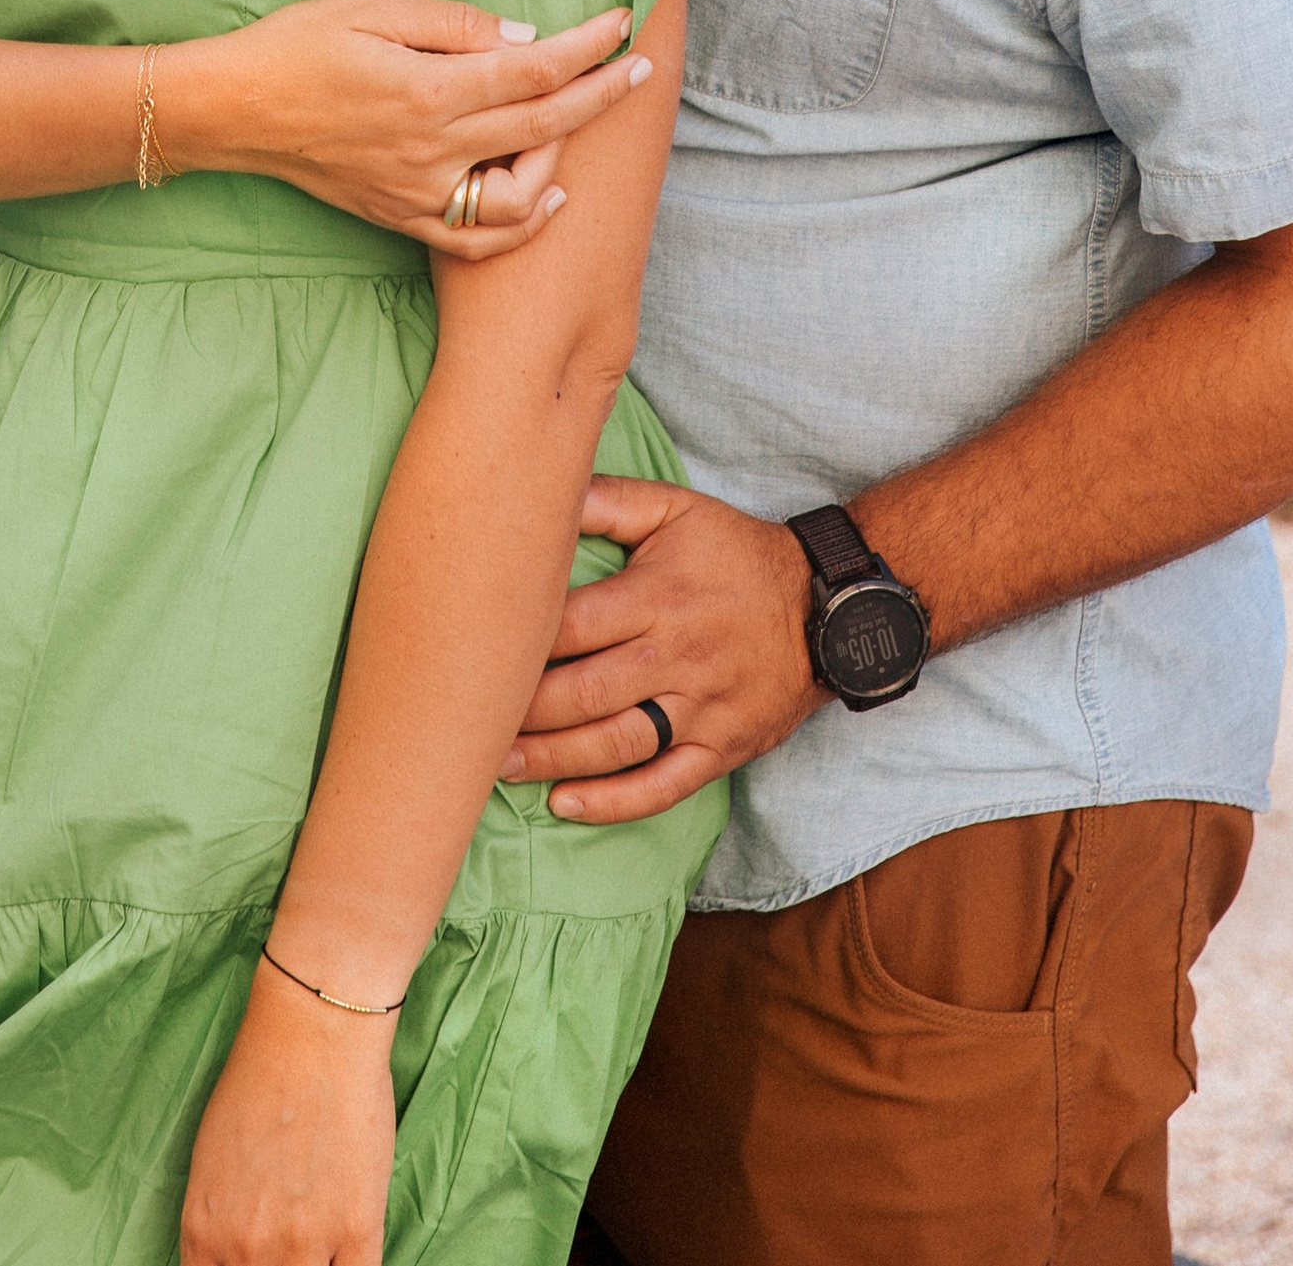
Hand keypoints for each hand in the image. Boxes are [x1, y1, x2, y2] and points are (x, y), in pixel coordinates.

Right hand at [166, 0, 652, 261]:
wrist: (235, 110)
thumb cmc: (298, 45)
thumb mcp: (373, 8)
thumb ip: (454, 24)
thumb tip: (523, 36)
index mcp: (430, 91)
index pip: (534, 70)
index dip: (586, 47)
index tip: (619, 24)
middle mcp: (434, 150)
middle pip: (544, 126)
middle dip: (601, 94)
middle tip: (638, 69)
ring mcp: (420, 192)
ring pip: (522, 196)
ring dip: (564, 159)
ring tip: (575, 120)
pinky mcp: (402, 216)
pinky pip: (478, 238)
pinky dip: (524, 223)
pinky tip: (549, 196)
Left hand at [181, 960, 395, 1265]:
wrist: (312, 1033)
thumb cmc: (258, 1082)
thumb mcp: (211, 1161)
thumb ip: (219, 1222)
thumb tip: (232, 1256)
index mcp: (204, 1231)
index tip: (252, 1257)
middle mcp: (247, 1250)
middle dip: (274, 1264)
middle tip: (288, 1238)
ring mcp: (303, 1247)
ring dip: (312, 1263)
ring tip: (318, 1235)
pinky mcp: (356, 1233)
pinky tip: (347, 1247)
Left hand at [499, 478, 825, 818]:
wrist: (826, 609)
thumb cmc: (737, 554)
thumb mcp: (677, 509)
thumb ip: (609, 501)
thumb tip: (544, 488)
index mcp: (656, 596)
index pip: (572, 625)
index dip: (520, 644)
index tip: (472, 650)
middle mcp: (674, 656)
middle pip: (585, 691)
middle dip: (523, 712)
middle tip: (466, 719)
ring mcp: (699, 708)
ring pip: (616, 744)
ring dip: (554, 759)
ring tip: (498, 764)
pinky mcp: (719, 748)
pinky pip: (663, 785)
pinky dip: (614, 801)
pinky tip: (566, 804)